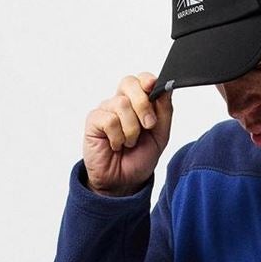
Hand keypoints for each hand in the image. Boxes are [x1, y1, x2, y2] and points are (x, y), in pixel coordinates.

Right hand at [83, 72, 172, 196]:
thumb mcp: (160, 136)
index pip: (141, 79)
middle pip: (129, 83)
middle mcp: (121, 102)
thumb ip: (165, 112)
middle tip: (148, 125)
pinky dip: (117, 137)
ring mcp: (106, 110)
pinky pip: (109, 120)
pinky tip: (116, 145)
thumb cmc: (139, 158)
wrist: (123, 182)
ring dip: (131, 130)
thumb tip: (166, 88)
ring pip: (122, 104)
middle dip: (143, 104)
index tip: (155, 88)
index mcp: (138, 102)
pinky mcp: (94, 120)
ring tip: (129, 143)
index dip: (148, 81)